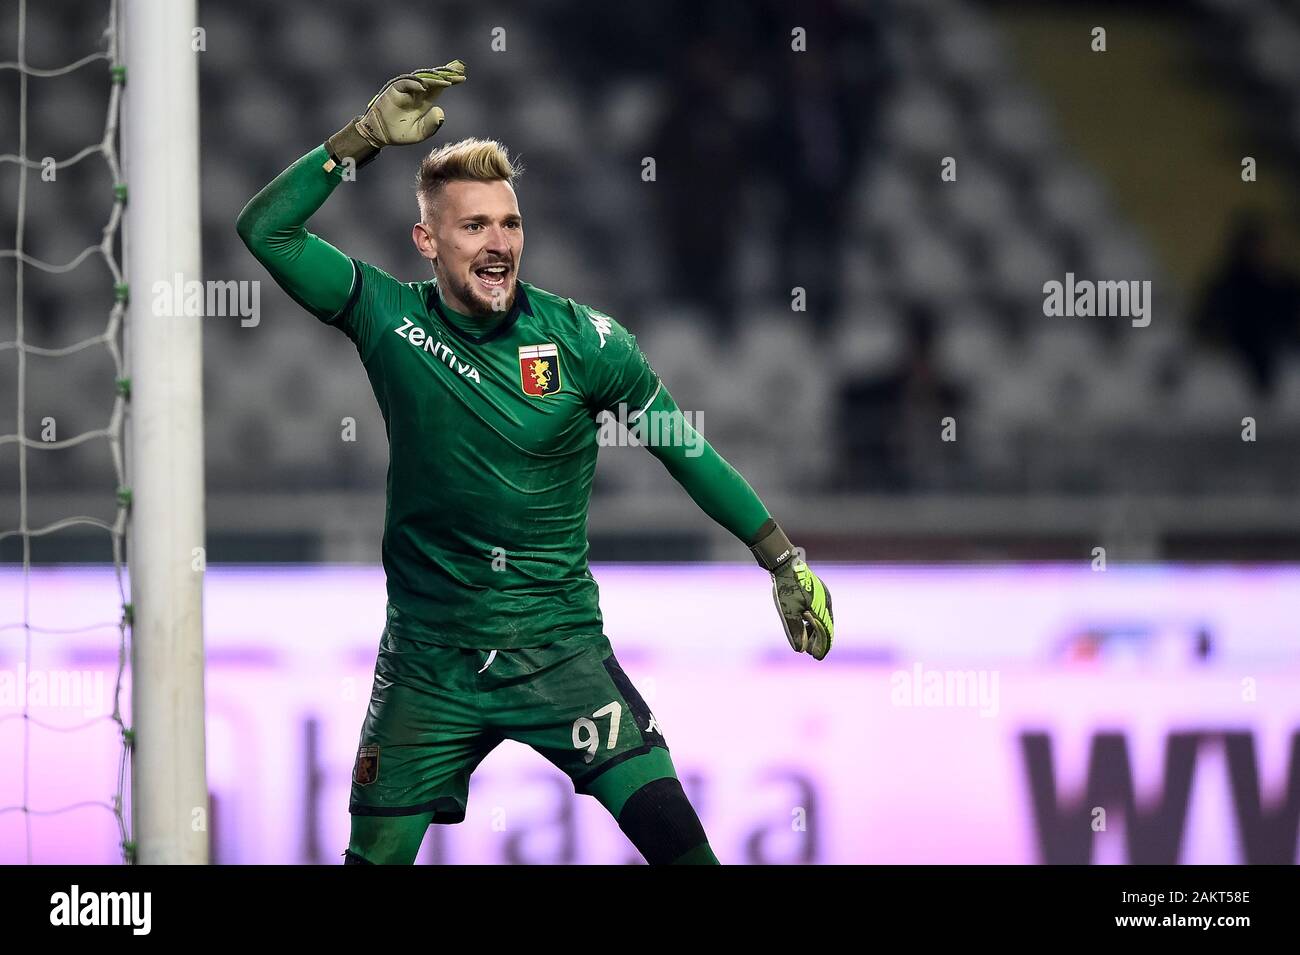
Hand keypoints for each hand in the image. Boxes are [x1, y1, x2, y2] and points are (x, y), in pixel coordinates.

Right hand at [325, 61, 466, 170]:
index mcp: (425, 101)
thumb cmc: (400, 134)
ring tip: (448, 79)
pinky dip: (415, 84)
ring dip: (434, 78)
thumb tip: (441, 112)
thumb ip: (431, 125)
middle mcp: (417, 92)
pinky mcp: (394, 90)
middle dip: (446, 73)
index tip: (463, 77)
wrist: (381, 135)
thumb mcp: (420, 133)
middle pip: (433, 78)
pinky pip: (406, 83)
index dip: (451, 81)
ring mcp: (406, 90)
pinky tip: (425, 86)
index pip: (440, 87)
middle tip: (460, 68)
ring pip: (422, 79)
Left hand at [749, 520, 833, 660]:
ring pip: (823, 618)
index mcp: (822, 608)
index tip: (816, 658)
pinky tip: (805, 625)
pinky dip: (813, 620)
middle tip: (812, 653)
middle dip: (820, 641)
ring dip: (816, 631)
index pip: (826, 632)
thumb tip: (800, 649)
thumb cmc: (786, 587)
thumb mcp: (788, 611)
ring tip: (808, 642)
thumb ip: (795, 631)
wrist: (784, 562)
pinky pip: (819, 610)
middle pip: (826, 626)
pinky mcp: (817, 591)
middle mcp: (826, 602)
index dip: (822, 646)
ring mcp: (823, 595)